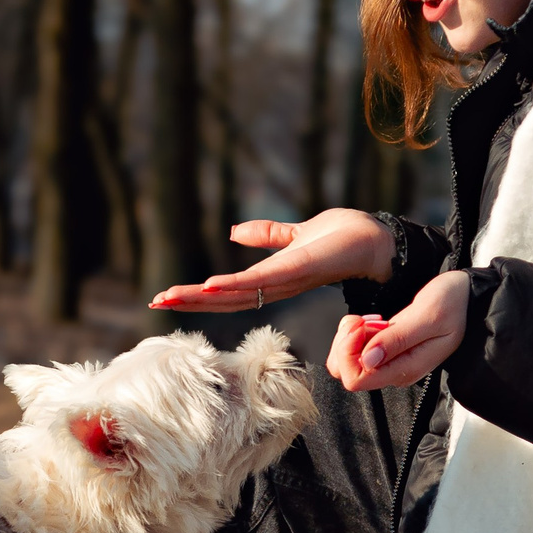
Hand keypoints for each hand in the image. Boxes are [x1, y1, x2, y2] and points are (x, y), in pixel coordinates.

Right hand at [148, 209, 391, 312]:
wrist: (376, 240)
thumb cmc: (342, 239)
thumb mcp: (296, 235)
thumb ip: (268, 235)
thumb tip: (235, 232)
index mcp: (272, 281)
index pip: (228, 293)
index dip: (198, 295)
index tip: (167, 295)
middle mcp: (276, 288)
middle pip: (226, 299)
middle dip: (190, 301)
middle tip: (156, 300)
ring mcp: (286, 281)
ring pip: (237, 293)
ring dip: (202, 296)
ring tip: (171, 295)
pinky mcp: (298, 269)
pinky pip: (262, 280)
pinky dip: (236, 284)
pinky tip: (212, 285)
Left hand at [328, 271, 468, 391]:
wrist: (466, 296)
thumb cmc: (454, 305)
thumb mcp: (428, 317)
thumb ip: (398, 340)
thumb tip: (368, 359)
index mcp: (405, 369)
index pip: (356, 380)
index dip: (349, 353)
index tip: (360, 326)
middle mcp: (394, 369)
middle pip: (346, 372)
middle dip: (345, 344)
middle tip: (362, 320)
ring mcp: (388, 359)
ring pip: (347, 360)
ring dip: (349, 335)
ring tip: (369, 318)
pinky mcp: (385, 347)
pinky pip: (356, 347)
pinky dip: (356, 330)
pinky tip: (373, 319)